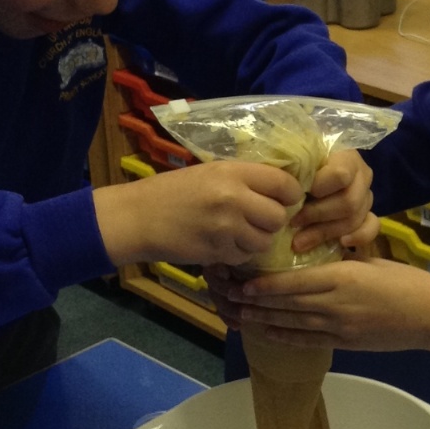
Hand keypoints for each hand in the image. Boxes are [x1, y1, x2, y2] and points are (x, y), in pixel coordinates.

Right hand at [93, 160, 301, 267]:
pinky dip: (238, 253)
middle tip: (258, 218)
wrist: (139, 217)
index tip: (284, 198)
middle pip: (278, 217)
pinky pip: (244, 257)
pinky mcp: (217, 252)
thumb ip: (246, 178)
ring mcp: (226, 228)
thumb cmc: (174, 190)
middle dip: (272, 220)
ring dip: (256, 239)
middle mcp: (234, 199)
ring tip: (238, 232)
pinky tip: (223, 243)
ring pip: (264, 241)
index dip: (290, 194)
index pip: (284, 184)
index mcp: (234, 173)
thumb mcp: (212, 171)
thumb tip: (282, 188)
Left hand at [204, 256, 429, 367]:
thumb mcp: (371, 260)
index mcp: (341, 278)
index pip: (291, 283)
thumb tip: (313, 253)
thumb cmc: (406, 282)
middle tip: (225, 295)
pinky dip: (281, 336)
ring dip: (260, 320)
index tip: (240, 279)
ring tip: (236, 314)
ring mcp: (337, 328)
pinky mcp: (343, 343)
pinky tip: (264, 331)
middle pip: (283, 305)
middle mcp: (333, 305)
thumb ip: (341, 259)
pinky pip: (305, 340)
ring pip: (289, 324)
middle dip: (252, 302)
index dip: (262, 285)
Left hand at [289, 148, 375, 253]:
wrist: (310, 172)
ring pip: (354, 219)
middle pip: (348, 202)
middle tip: (292, 222)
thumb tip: (286, 182)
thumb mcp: (296, 159)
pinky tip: (342, 242)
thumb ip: (294, 168)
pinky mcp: (368, 215)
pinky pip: (371, 229)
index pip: (340, 175)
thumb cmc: (301, 164)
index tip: (296, 195)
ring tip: (299, 241)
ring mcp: (367, 197)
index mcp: (347, 157)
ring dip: (325, 232)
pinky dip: (359, 237)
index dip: (319, 188)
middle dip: (317, 215)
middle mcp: (362, 176)